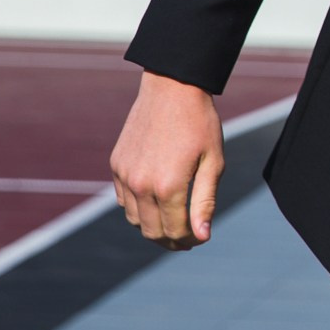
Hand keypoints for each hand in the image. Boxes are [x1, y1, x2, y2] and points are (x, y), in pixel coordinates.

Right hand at [110, 71, 224, 249]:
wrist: (171, 89)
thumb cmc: (199, 124)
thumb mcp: (213, 162)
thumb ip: (205, 201)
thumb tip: (202, 235)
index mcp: (168, 186)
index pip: (176, 232)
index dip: (190, 240)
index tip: (200, 238)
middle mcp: (141, 185)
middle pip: (152, 232)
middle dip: (171, 241)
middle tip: (187, 239)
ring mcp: (125, 176)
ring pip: (135, 220)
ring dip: (153, 227)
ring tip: (173, 223)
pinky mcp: (116, 165)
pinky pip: (124, 200)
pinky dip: (138, 209)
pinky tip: (155, 203)